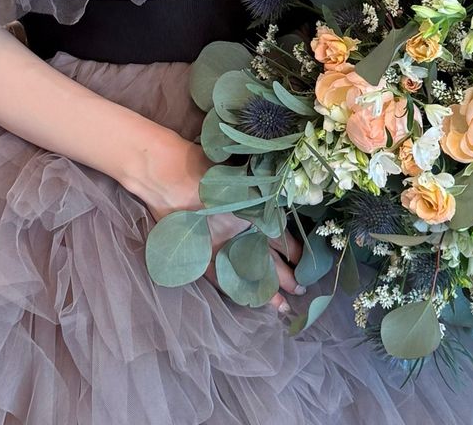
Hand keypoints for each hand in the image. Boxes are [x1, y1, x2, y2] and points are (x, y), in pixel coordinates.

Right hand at [141, 136, 303, 316]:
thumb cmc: (202, 166)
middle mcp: (239, 233)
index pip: (279, 237)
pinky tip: (246, 300)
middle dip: (287, 277)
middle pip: (269, 261)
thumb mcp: (237, 174)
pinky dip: (232, 288)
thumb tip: (276, 197)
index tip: (306, 261)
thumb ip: (255, 191)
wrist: (166, 174)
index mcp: (251, 212)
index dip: (293, 250)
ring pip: (248, 275)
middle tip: (301, 290)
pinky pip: (219, 278)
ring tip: (282, 307)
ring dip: (266, 291)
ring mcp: (219, 247)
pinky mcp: (199, 254)